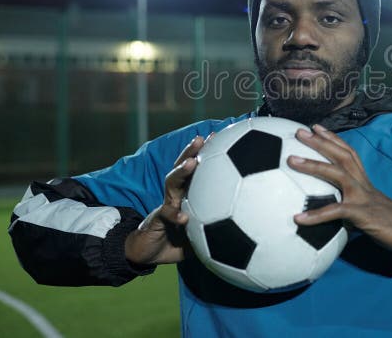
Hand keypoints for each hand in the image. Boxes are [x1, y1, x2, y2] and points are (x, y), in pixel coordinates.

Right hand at [124, 134, 211, 265]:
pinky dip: (174, 214)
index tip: (218, 137)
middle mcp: (176, 195)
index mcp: (188, 195)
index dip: (206, 153)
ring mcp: (166, 205)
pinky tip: (183, 216)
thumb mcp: (201, 235)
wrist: (147, 254)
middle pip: (183, 168)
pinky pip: (166, 214)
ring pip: (172, 183)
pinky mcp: (156, 219)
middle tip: (202, 138)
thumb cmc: (176, 241)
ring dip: (181, 171)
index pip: (197, 169)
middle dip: (191, 151)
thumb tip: (244, 227)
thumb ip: (218, 229)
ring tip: (190, 163)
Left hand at [290, 124, 391, 257]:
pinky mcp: (362, 214)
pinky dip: (316, 215)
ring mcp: (362, 197)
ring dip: (313, 165)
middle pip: (341, 155)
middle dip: (320, 141)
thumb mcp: (367, 207)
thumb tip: (329, 210)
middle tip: (299, 131)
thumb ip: (349, 204)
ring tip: (291, 160)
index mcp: (364, 180)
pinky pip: (335, 212)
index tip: (316, 127)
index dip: (333, 138)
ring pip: (336, 174)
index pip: (348, 152)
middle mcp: (362, 183)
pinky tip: (298, 218)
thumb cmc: (389, 222)